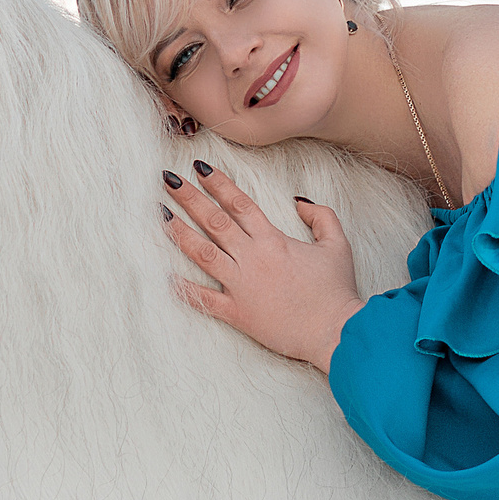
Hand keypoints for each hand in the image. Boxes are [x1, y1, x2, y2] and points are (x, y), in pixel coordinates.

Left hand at [160, 161, 362, 371]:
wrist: (334, 331)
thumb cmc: (337, 291)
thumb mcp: (337, 245)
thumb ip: (321, 216)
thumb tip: (299, 201)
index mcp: (273, 240)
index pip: (239, 204)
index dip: (218, 184)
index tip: (200, 168)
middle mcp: (252, 258)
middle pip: (214, 221)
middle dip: (189, 197)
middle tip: (168, 180)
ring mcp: (241, 286)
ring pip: (202, 253)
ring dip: (179, 232)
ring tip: (160, 214)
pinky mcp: (237, 313)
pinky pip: (204, 299)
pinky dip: (184, 289)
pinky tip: (165, 277)